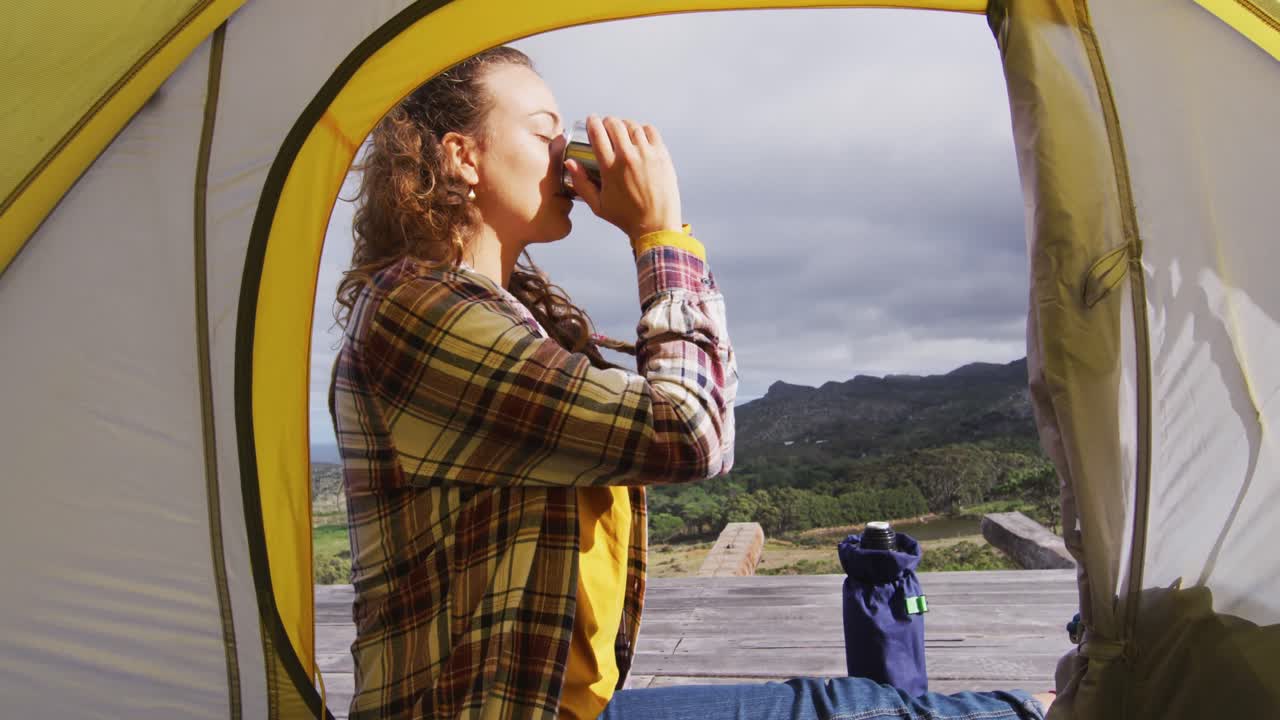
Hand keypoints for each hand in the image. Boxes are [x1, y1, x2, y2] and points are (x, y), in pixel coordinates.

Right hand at [565, 115, 682, 241]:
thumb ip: (582, 183)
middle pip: (614, 125)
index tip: (591, 120)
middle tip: (606, 125)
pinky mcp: (662, 155)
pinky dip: (643, 129)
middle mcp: (628, 157)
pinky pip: (651, 131)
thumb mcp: (598, 205)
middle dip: (607, 121)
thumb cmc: (625, 218)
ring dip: (624, 124)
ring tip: (622, 130)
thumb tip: (569, 162)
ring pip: (632, 126)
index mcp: (610, 168)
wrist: (656, 225)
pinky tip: (639, 135)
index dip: (592, 123)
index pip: (597, 134)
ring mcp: (647, 154)